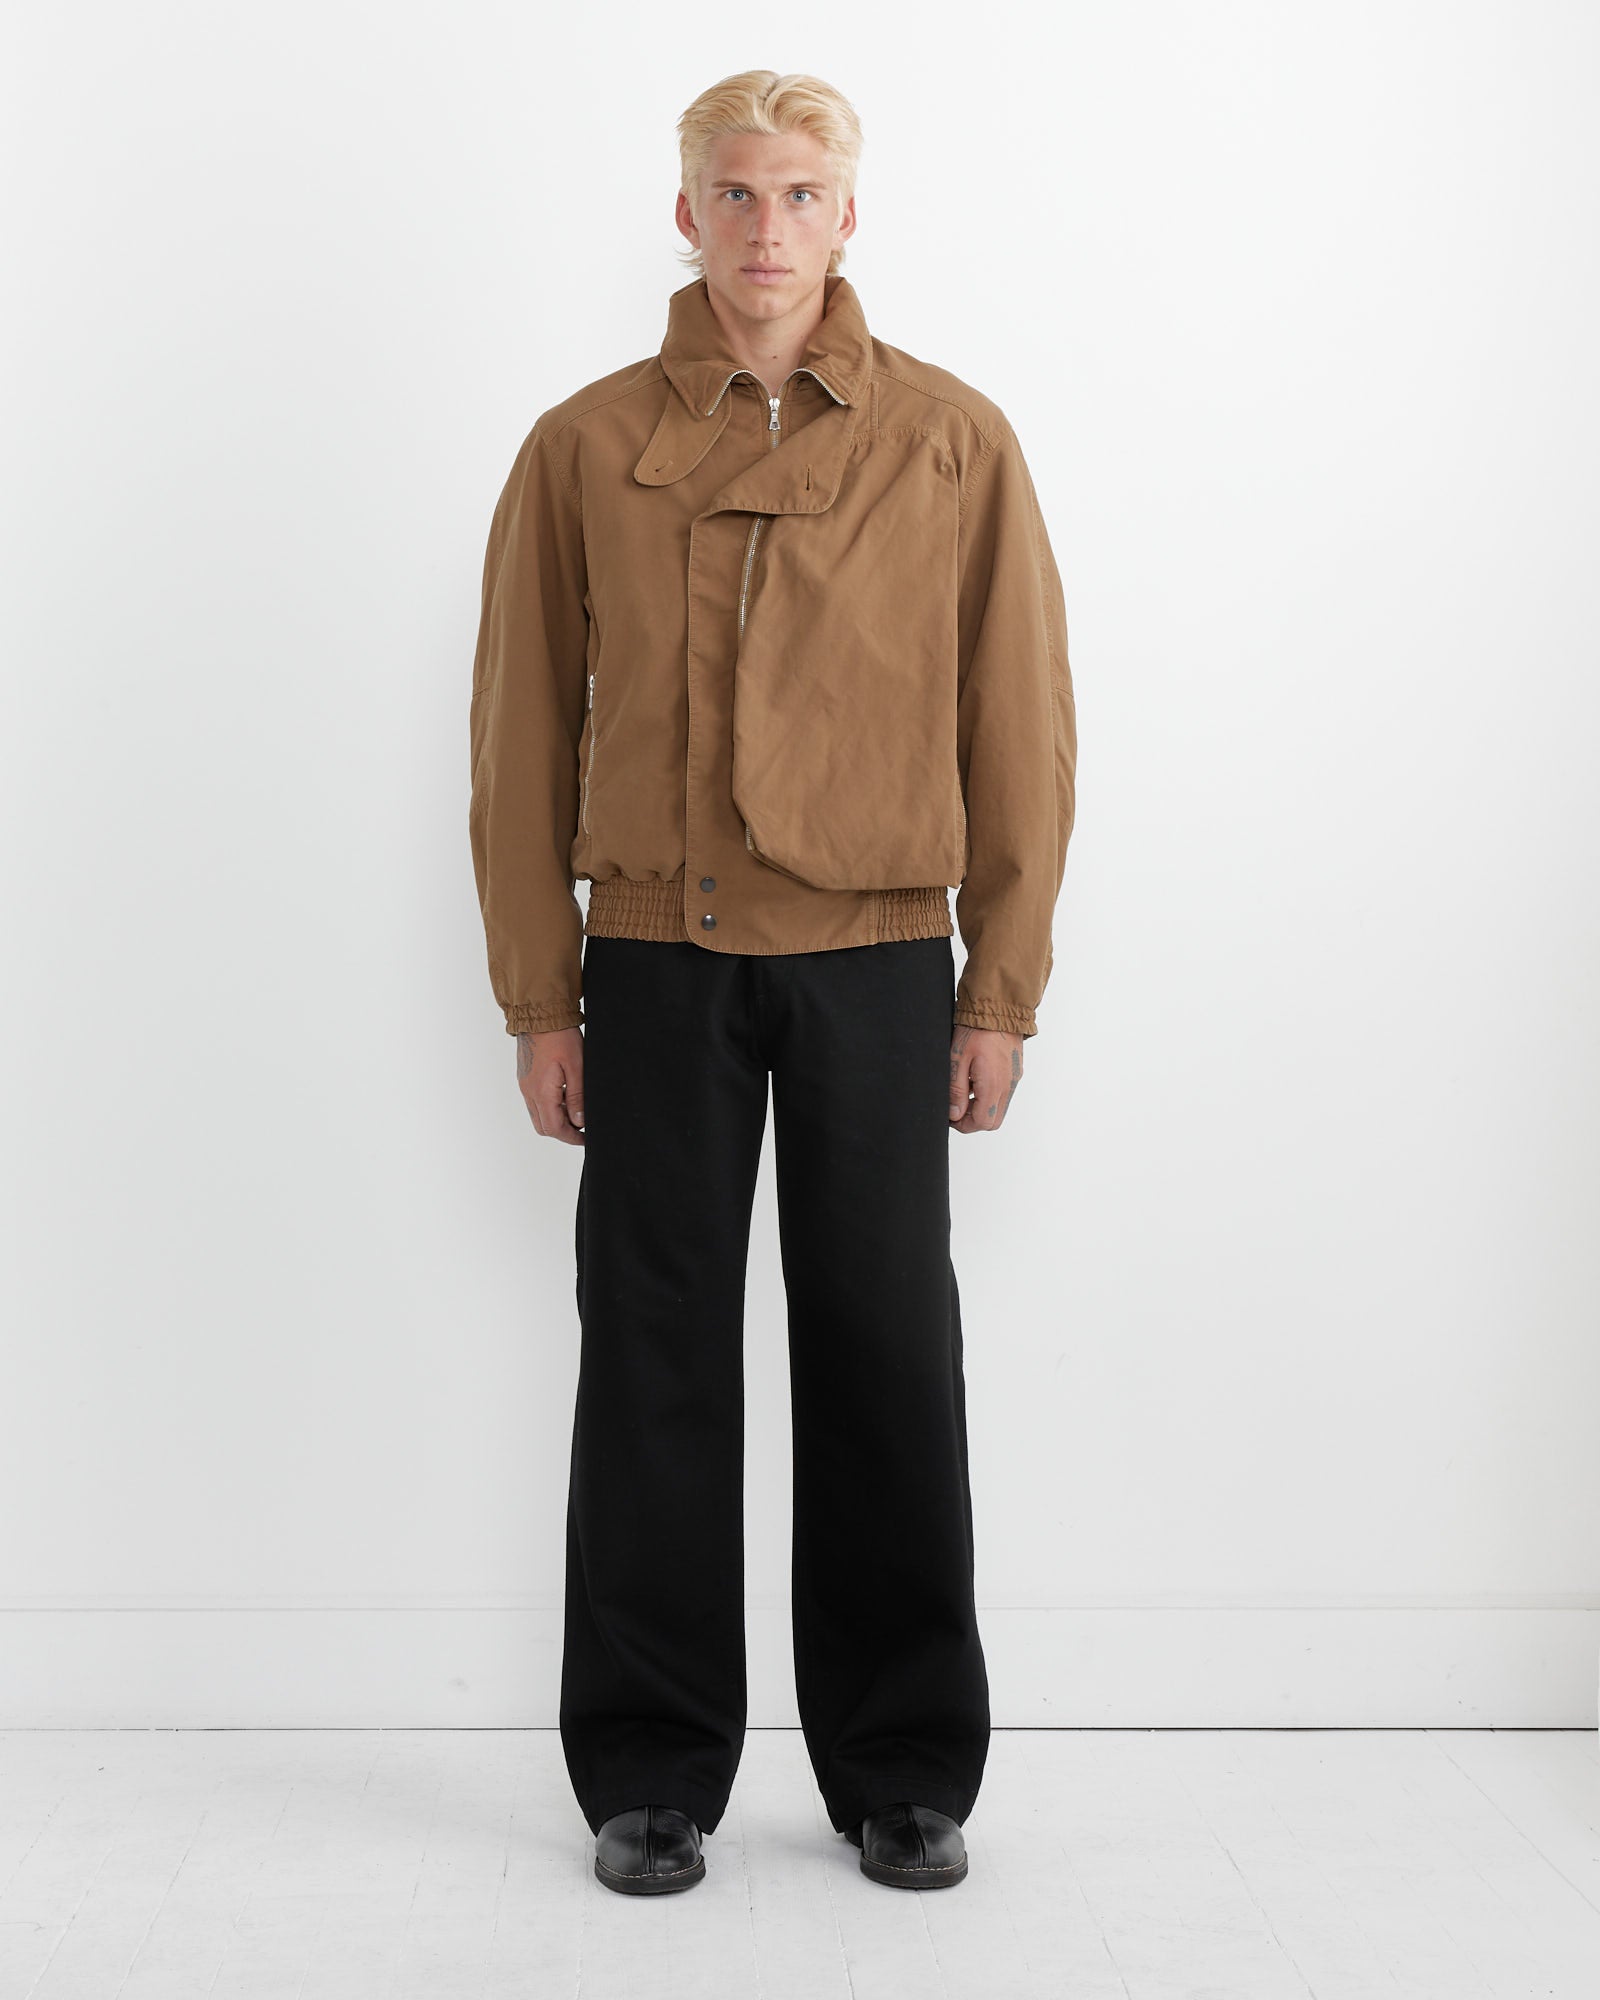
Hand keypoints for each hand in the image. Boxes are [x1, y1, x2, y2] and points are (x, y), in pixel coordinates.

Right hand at [517, 1026, 585, 1144]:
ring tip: (575, 1111)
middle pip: (543, 1127)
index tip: (585, 1139)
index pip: (554, 1128)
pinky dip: (549, 1107)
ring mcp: (525, 1085)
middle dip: (563, 1132)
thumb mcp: (577, 1067)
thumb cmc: (560, 1037)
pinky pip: (535, 1102)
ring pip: (538, 1115)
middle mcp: (529, 1092)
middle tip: (582, 1129)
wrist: (540, 1014)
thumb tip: (579, 1121)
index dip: (571, 1138)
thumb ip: (577, 1097)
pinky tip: (564, 1096)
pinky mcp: (525, 1078)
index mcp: (541, 1092)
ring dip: (556, 1119)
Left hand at [948, 1023, 1022, 1132]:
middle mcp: (1008, 1086)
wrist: (999, 1007)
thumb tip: (954, 1114)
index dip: (963, 1125)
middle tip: (955, 1107)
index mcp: (994, 1085)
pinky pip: (1003, 1094)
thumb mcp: (957, 1059)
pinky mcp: (1015, 1071)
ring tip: (963, 1089)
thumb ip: (956, 1090)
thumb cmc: (977, 1029)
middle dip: (972, 1120)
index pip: (982, 1123)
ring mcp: (1014, 1079)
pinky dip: (988, 1095)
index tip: (949, 1116)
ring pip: (998, 1108)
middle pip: (992, 1121)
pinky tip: (974, 1079)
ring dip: (980, 1107)